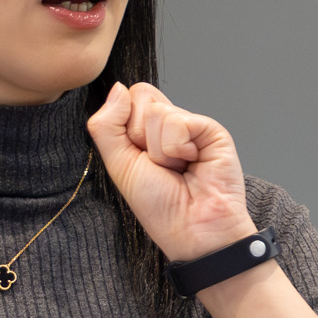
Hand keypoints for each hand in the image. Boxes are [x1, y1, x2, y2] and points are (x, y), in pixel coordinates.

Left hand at [86, 82, 256, 264]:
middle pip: (141, 96)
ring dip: (160, 150)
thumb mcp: (119, 165)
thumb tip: (117, 88)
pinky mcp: (211, 130)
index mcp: (145, 130)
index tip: (137, 157)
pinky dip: (178, 148)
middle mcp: (168, 123)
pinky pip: (179, 121)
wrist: (192, 229)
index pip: (126, 98)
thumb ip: (107, 126)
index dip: (124, 126)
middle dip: (140, 136)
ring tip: (178, 169)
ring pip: (157, 111)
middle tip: (159, 166)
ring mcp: (190, 125)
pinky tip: (193, 164)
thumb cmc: (159, 206)